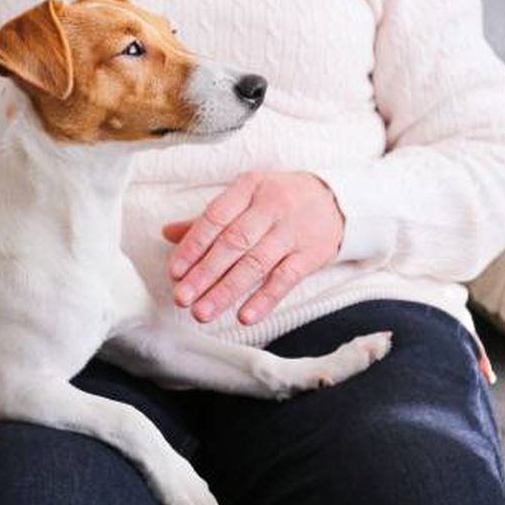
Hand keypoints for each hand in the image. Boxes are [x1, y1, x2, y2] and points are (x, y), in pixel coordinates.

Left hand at [162, 171, 343, 325]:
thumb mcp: (246, 197)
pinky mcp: (311, 254)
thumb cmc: (279, 200)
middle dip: (204, 273)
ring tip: (202, 312)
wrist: (337, 200)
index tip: (174, 271)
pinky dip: (264, 299)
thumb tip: (167, 232)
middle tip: (181, 298)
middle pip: (233, 243)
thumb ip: (208, 218)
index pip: (215, 218)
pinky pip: (285, 279)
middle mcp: (270, 206)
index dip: (192, 246)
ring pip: (255, 264)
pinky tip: (244, 317)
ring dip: (226, 291)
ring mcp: (292, 231)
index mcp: (249, 187)